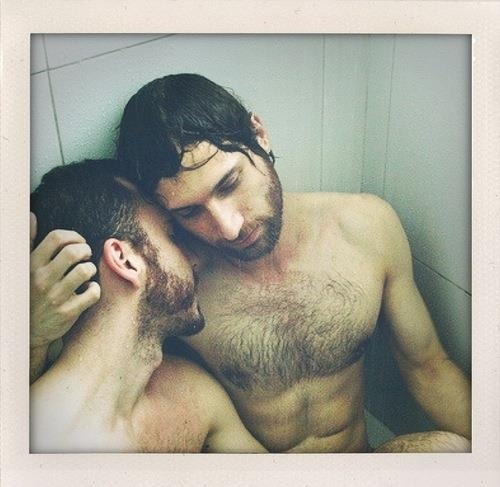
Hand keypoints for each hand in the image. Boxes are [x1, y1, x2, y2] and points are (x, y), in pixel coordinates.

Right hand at [30, 212, 100, 347]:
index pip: (56, 237)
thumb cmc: (31, 292)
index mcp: (32, 265)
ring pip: (85, 271)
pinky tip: (88, 290)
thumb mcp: (25, 267)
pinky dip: (95, 289)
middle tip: (86, 257)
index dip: (74, 236)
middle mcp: (42, 279)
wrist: (29, 330)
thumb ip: (30, 242)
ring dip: (90, 270)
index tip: (79, 243)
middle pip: (74, 252)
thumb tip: (31, 216)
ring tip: (86, 273)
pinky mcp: (68, 311)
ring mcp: (55, 296)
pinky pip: (93, 293)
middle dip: (85, 251)